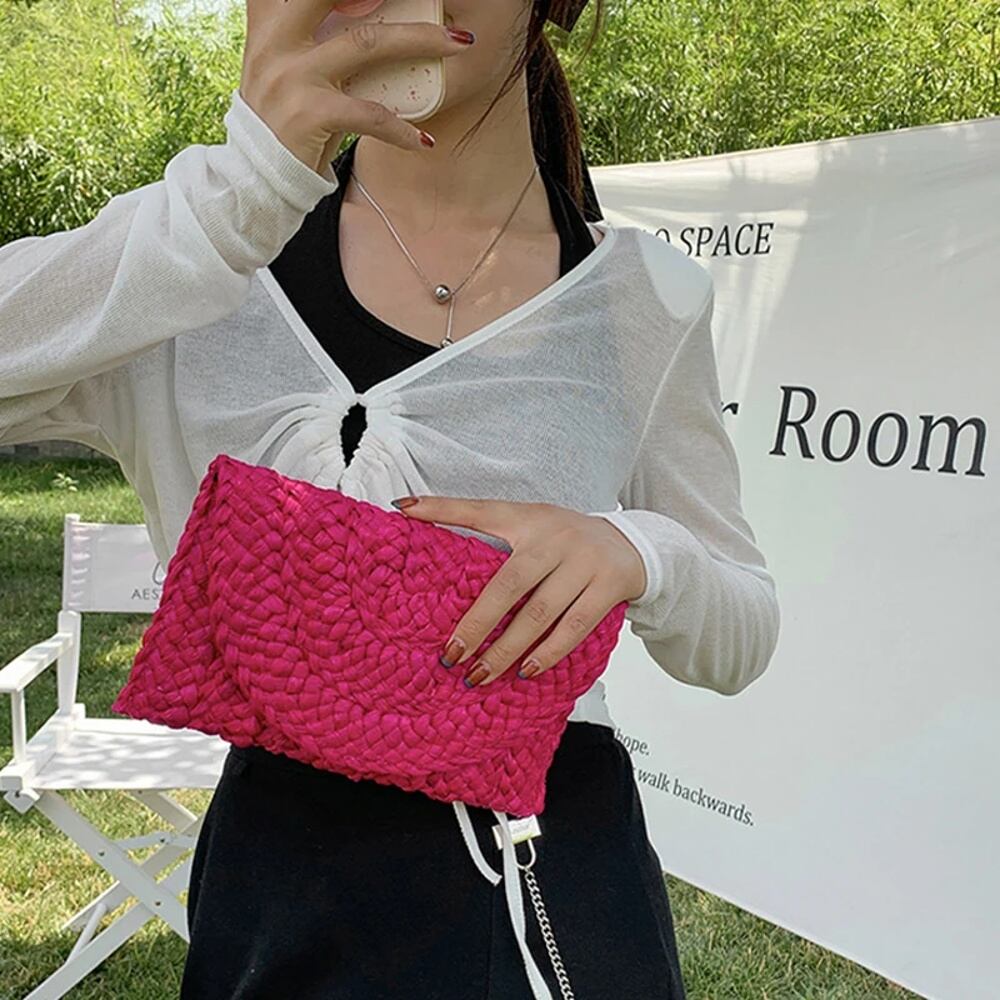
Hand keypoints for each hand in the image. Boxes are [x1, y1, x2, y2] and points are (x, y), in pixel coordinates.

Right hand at [240, 0, 475, 173]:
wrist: (256, 178)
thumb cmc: (282, 121)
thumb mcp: (285, 67)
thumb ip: (310, 36)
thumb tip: (366, 13)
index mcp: (269, 21)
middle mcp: (276, 41)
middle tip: (432, 0)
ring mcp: (292, 77)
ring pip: (367, 43)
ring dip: (421, 41)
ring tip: (458, 45)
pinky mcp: (309, 115)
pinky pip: (369, 115)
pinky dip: (402, 130)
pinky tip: (425, 141)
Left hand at [390, 494, 646, 686]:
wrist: (632, 544)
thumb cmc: (564, 539)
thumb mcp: (528, 523)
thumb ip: (482, 527)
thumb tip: (416, 518)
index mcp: (527, 517)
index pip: (479, 510)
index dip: (441, 508)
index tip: (403, 510)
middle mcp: (554, 537)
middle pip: (509, 584)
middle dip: (477, 624)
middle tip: (450, 656)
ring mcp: (583, 563)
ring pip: (540, 613)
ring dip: (507, 649)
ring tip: (480, 675)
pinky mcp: (608, 586)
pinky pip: (574, 627)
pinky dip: (549, 652)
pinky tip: (526, 671)